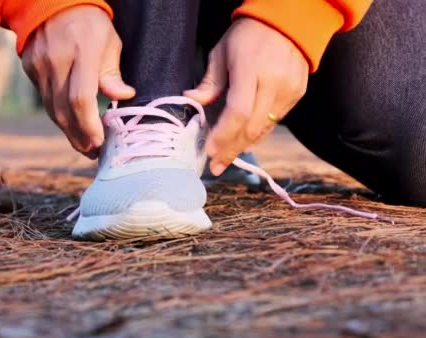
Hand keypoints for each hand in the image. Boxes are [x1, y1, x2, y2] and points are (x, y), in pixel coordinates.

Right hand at [22, 5, 134, 157]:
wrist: (51, 4)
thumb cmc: (89, 25)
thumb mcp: (109, 42)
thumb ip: (112, 73)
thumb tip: (124, 97)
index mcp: (81, 52)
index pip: (81, 99)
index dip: (89, 126)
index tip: (101, 142)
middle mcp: (56, 61)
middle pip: (64, 111)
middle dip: (79, 137)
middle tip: (94, 152)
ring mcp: (39, 66)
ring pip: (52, 110)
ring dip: (69, 132)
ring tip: (85, 146)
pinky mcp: (31, 71)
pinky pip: (46, 101)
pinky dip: (59, 117)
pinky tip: (72, 125)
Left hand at [185, 18, 308, 174]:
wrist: (289, 20)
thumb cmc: (247, 35)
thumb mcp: (221, 52)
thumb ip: (209, 82)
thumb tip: (191, 100)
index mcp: (251, 70)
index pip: (238, 112)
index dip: (223, 136)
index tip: (209, 152)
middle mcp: (274, 83)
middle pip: (252, 128)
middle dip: (231, 150)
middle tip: (215, 166)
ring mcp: (289, 90)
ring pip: (264, 129)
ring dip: (243, 146)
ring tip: (225, 159)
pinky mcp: (297, 95)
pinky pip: (274, 122)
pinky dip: (256, 133)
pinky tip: (243, 142)